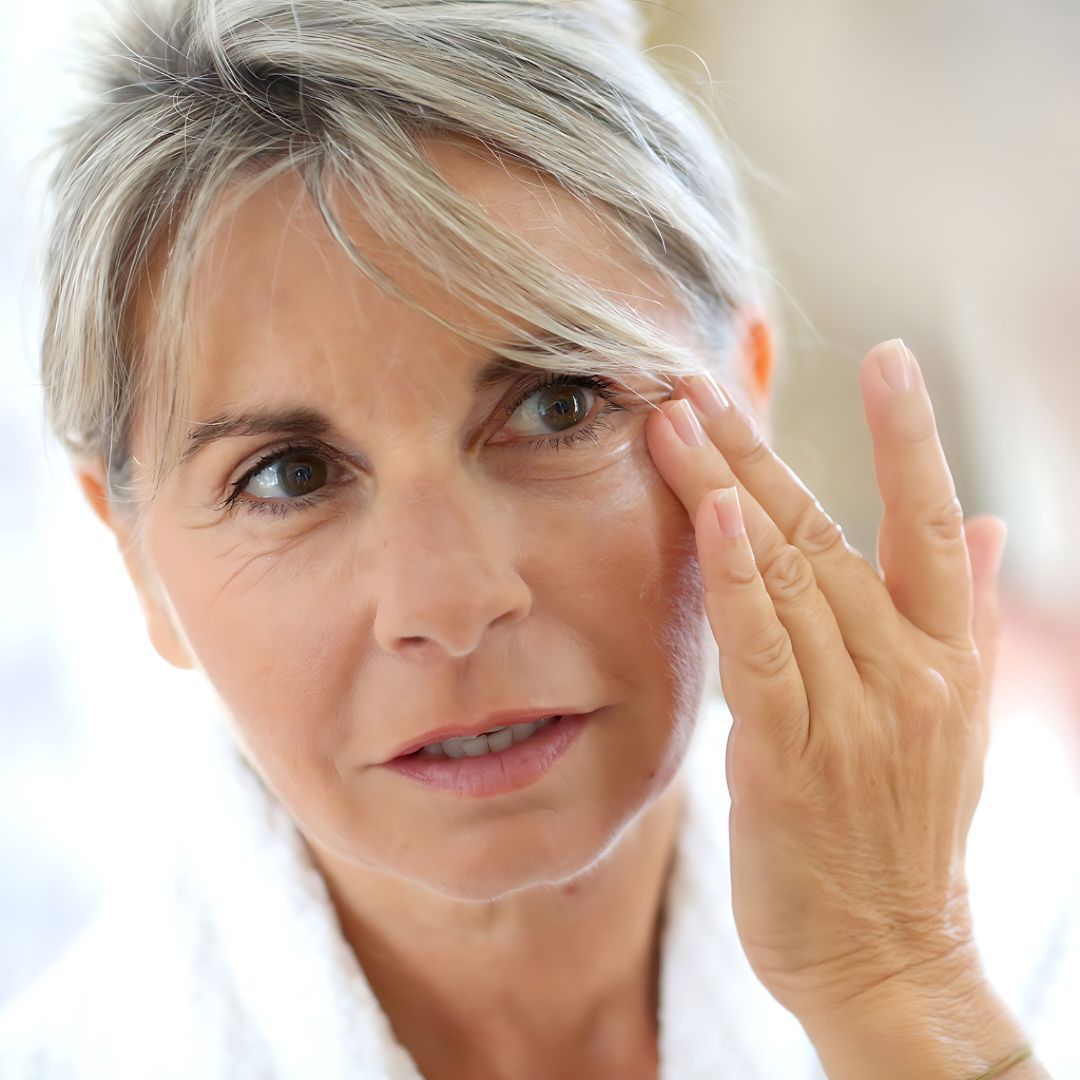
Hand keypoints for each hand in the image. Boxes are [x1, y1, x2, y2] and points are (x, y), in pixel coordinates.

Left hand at [643, 339, 1008, 1021]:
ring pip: (785, 574)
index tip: (890, 359)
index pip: (929, 522)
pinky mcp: (793, 755)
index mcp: (943, 655)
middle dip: (759, 450)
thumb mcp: (955, 720)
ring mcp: (853, 711)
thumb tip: (989, 523)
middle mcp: (905, 670)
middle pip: (825, 532)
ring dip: (726, 487)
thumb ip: (959, 612)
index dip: (912, 437)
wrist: (889, 956)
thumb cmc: (904, 834)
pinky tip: (714, 513)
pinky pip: (764, 648)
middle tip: (703, 382)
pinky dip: (738, 577)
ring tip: (677, 419)